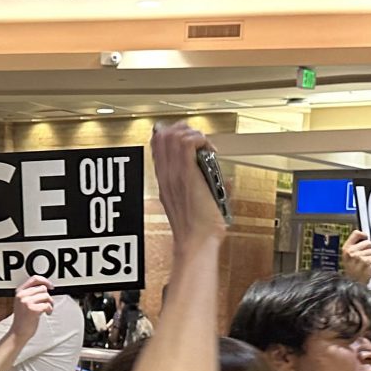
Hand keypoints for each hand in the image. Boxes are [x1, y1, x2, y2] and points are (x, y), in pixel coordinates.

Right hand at [8, 276, 53, 342]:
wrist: (18, 332)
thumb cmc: (22, 319)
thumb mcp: (23, 303)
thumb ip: (31, 294)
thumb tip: (45, 287)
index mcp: (19, 292)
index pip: (34, 279)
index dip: (45, 281)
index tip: (50, 286)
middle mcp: (22, 296)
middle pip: (43, 288)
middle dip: (48, 296)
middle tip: (47, 304)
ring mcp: (27, 302)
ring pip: (46, 296)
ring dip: (50, 303)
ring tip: (47, 309)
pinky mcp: (33, 310)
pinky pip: (47, 305)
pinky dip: (50, 309)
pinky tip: (47, 313)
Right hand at [150, 121, 224, 245]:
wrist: (195, 240)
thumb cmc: (194, 227)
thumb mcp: (187, 202)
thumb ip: (194, 184)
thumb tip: (213, 174)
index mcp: (164, 180)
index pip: (158, 143)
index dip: (172, 133)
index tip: (188, 137)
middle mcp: (166, 174)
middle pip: (162, 135)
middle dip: (183, 130)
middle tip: (198, 140)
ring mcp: (175, 173)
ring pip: (174, 135)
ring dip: (194, 134)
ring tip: (205, 146)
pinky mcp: (188, 174)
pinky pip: (188, 143)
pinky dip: (201, 139)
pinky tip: (209, 149)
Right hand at [340, 230, 370, 284]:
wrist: (352, 285)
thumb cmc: (351, 271)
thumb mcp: (348, 258)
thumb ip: (354, 246)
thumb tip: (364, 236)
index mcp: (346, 249)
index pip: (356, 233)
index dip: (363, 235)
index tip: (365, 238)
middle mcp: (351, 252)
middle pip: (368, 243)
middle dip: (369, 250)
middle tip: (363, 259)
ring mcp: (359, 257)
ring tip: (365, 265)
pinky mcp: (367, 262)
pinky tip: (369, 268)